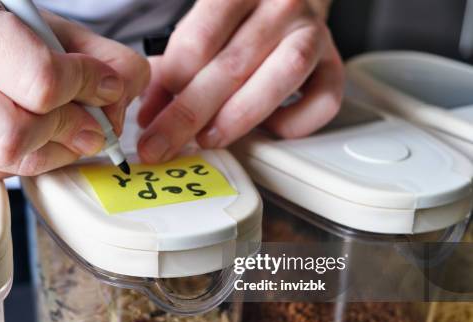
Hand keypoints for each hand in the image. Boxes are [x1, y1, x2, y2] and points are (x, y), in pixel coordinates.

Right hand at [0, 0, 148, 179]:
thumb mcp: (54, 29)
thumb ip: (104, 58)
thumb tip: (119, 102)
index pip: (39, 80)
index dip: (85, 89)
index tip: (102, 87)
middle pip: (16, 135)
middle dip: (68, 131)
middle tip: (89, 124)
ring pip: (8, 162)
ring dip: (55, 151)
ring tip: (63, 128)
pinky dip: (29, 161)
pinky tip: (31, 136)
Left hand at [137, 0, 343, 162]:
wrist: (287, 2)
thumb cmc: (238, 21)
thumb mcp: (199, 29)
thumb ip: (173, 67)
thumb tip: (149, 116)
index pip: (198, 41)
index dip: (170, 85)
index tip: (150, 118)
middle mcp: (280, 7)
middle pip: (231, 65)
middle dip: (188, 115)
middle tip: (161, 145)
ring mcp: (312, 34)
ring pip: (281, 78)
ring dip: (239, 118)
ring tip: (210, 139)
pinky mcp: (334, 64)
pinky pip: (323, 101)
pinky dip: (295, 124)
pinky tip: (269, 128)